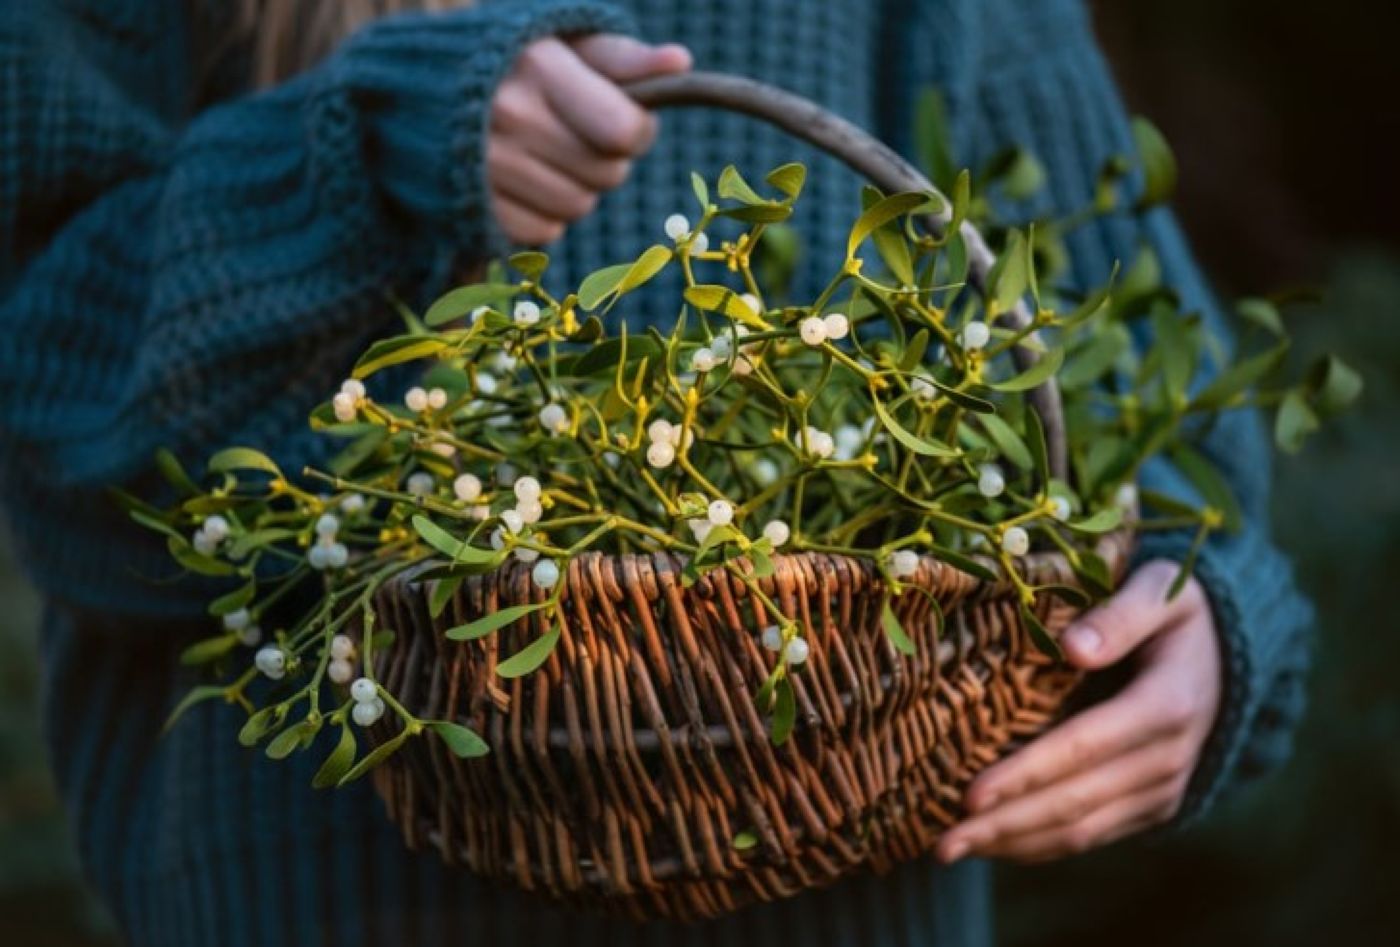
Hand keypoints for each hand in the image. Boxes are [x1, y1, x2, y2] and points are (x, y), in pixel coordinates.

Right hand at [488, 34, 690, 244]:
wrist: (415, 89)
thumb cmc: (510, 61)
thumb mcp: (564, 43)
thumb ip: (623, 57)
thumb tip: (680, 62)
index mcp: (538, 67)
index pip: (624, 131)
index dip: (637, 131)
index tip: (624, 118)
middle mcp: (508, 116)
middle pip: (607, 175)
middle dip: (606, 159)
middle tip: (577, 134)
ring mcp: (485, 166)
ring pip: (578, 207)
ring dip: (577, 188)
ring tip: (548, 156)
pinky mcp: (472, 206)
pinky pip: (543, 232)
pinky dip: (544, 214)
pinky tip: (524, 182)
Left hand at [936, 559, 1221, 863]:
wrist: (1233, 654)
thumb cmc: (1177, 612)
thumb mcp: (1160, 592)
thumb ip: (1121, 616)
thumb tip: (1073, 647)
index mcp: (1165, 705)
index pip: (1082, 747)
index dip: (1025, 774)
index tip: (971, 795)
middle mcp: (1167, 759)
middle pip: (1074, 802)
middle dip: (1003, 826)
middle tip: (941, 843)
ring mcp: (1162, 789)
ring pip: (1081, 830)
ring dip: (1014, 845)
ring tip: (951, 848)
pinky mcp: (1152, 805)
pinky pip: (1094, 834)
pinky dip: (1041, 846)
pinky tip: (994, 845)